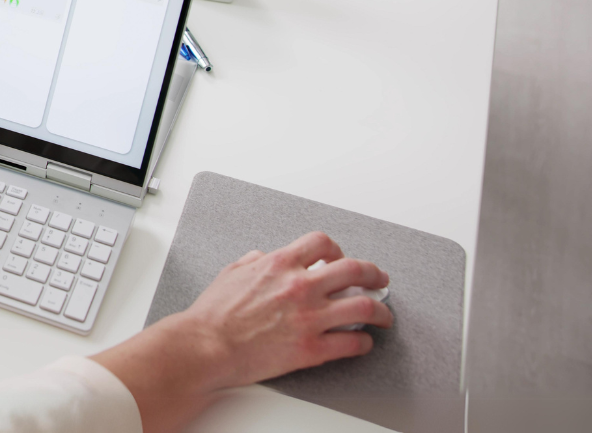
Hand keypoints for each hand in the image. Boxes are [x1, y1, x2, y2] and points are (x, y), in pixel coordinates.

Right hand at [92, 232, 391, 432]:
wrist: (207, 346)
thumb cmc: (214, 314)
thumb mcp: (231, 273)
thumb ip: (254, 262)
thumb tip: (263, 258)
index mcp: (280, 264)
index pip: (322, 243)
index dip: (337, 250)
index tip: (340, 258)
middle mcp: (300, 287)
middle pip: (355, 271)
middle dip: (373, 274)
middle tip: (379, 280)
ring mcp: (310, 318)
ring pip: (365, 307)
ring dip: (381, 311)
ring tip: (384, 315)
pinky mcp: (312, 348)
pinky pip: (353, 342)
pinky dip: (363, 342)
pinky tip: (362, 342)